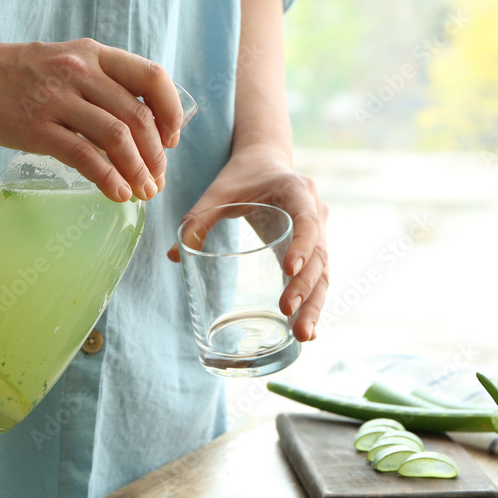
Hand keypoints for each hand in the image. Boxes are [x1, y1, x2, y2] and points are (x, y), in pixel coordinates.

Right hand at [0, 35, 184, 202]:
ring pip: (117, 138)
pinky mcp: (35, 127)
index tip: (171, 140)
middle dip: (156, 156)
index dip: (171, 112)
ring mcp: (57, 99)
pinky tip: (117, 194)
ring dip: (138, 172)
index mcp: (93, 54)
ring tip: (143, 193)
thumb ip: (97, 84)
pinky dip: (108, 180)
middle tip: (157, 180)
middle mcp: (80, 71)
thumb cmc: (13, 74)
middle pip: (138, 116)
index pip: (152, 77)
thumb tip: (136, 124)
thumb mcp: (63, 62)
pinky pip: (84, 157)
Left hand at [167, 147, 328, 341]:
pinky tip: (306, 331)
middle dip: (306, 287)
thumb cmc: (242, 176)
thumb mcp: (219, 192)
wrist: (265, 162)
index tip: (289, 268)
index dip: (302, 244)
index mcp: (298, 191)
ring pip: (323, 272)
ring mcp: (319, 233)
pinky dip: (312, 303)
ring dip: (314, 304)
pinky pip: (318, 278)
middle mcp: (317, 212)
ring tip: (303, 335)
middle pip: (319, 254)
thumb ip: (198, 218)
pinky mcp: (312, 251)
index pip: (307, 220)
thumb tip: (174, 256)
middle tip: (289, 312)